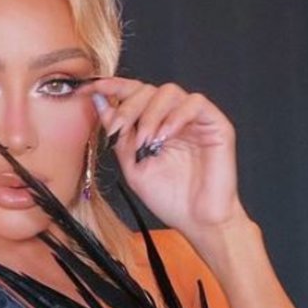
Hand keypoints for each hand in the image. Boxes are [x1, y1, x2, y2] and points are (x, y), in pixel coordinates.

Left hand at [88, 77, 251, 251]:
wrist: (196, 220)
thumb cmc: (167, 196)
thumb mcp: (132, 164)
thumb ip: (119, 134)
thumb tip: (99, 102)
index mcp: (151, 124)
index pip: (132, 94)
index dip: (112, 87)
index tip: (91, 87)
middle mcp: (172, 117)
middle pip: (147, 89)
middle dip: (128, 106)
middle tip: (120, 129)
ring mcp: (194, 119)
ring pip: (169, 92)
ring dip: (150, 114)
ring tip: (146, 141)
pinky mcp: (216, 124)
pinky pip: (196, 103)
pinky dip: (176, 116)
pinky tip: (165, 135)